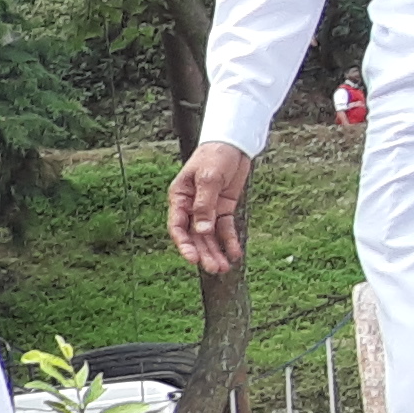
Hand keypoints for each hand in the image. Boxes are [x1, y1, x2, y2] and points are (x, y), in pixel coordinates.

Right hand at [168, 142, 252, 275]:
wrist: (233, 143)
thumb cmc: (214, 155)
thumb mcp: (208, 178)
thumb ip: (204, 204)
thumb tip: (201, 230)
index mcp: (179, 197)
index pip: (177, 226)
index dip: (184, 244)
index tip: (193, 258)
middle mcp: (191, 206)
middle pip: (195, 235)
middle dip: (204, 253)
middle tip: (214, 269)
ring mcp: (207, 208)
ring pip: (210, 235)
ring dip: (216, 251)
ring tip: (224, 268)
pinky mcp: (223, 208)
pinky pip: (225, 228)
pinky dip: (230, 241)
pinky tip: (235, 253)